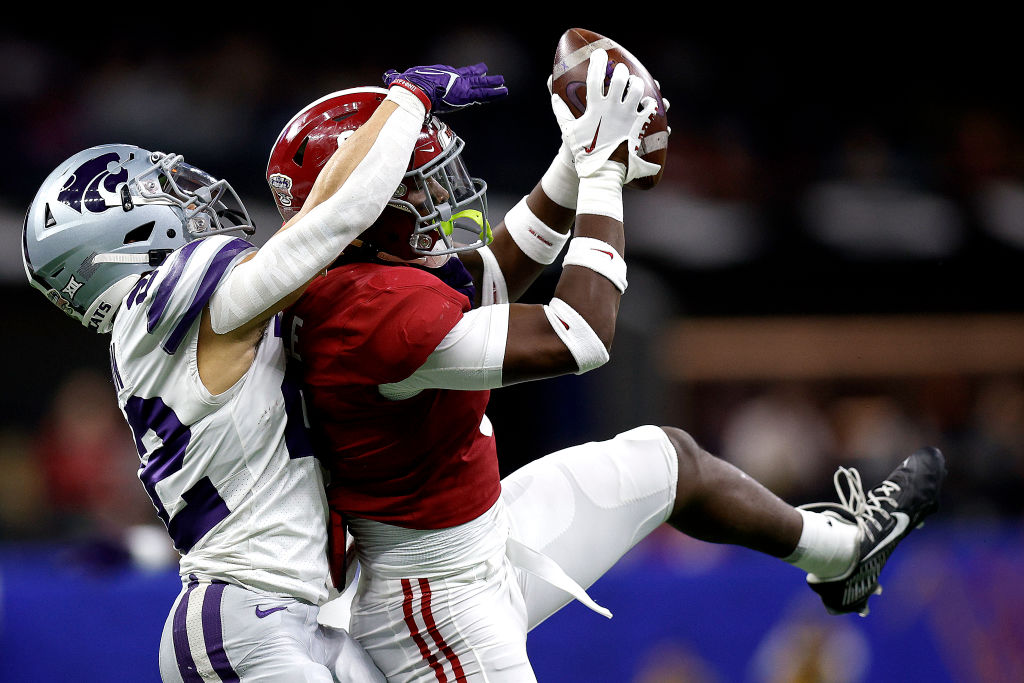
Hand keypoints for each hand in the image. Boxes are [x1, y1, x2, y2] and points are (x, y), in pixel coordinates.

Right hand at [383, 63, 507, 113]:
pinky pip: (482, 93)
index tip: (477, 72)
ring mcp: (460, 87)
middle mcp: (453, 81)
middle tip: (496, 77)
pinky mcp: (464, 94)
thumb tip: (389, 75)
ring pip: (480, 86)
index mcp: (443, 78)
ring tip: (504, 84)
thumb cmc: (408, 86)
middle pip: (472, 80)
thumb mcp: (403, 80)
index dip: (469, 74)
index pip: (459, 76)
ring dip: (493, 85)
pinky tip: (504, 91)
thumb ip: (398, 77)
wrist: (414, 91)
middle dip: (483, 79)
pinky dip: (493, 92)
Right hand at [550, 49, 659, 181]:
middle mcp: (613, 108)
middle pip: (621, 78)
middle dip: (622, 71)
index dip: (597, 61)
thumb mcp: (568, 131)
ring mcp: (628, 116)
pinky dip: (650, 104)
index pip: (596, 76)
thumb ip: (560, 112)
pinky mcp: (638, 126)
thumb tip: (554, 97)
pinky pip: (650, 108)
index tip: (599, 54)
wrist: (601, 171)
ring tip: (634, 84)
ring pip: (638, 89)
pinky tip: (647, 103)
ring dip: (637, 84)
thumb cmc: (583, 152)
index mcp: (595, 107)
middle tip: (621, 71)